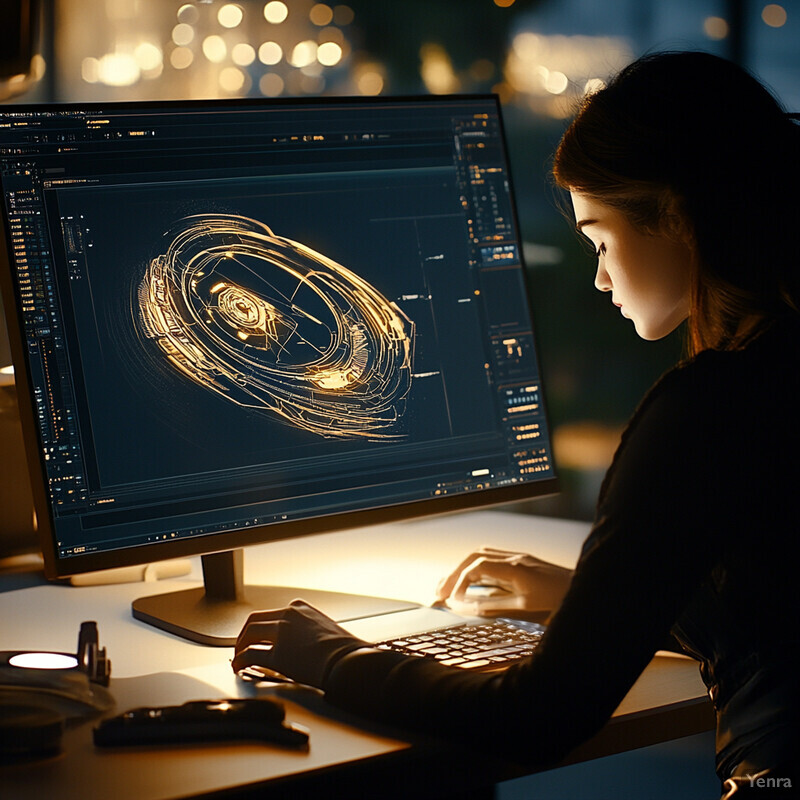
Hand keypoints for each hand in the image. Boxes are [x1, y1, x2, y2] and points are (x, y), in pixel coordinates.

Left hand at [231, 599, 367, 688]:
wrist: (349, 661)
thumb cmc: (344, 648)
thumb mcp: (325, 628)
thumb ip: (308, 630)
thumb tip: (302, 644)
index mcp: (300, 608)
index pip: (272, 613)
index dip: (262, 626)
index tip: (259, 635)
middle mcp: (288, 615)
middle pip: (255, 620)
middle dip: (245, 634)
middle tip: (241, 646)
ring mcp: (281, 633)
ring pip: (249, 634)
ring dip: (240, 646)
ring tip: (238, 658)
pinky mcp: (278, 655)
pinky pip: (251, 655)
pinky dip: (240, 661)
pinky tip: (239, 667)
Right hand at [435, 547, 573, 619]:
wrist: (587, 590)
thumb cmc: (559, 600)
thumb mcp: (526, 608)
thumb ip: (495, 606)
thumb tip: (467, 606)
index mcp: (516, 567)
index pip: (477, 566)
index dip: (460, 581)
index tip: (451, 599)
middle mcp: (515, 558)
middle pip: (475, 556)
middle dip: (455, 573)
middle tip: (440, 592)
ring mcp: (520, 558)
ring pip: (483, 554)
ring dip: (464, 568)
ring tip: (450, 586)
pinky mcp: (523, 563)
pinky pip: (493, 559)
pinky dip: (477, 569)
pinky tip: (472, 582)